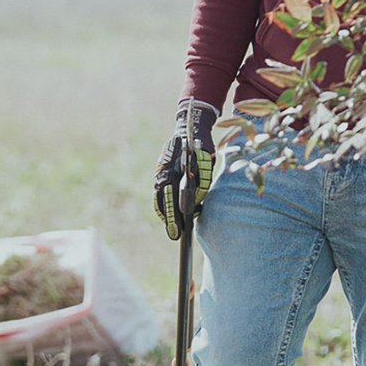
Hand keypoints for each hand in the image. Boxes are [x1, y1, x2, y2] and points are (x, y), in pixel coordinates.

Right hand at [154, 98, 216, 240]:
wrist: (191, 129)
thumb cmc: (201, 147)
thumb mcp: (205, 163)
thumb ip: (201, 183)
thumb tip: (196, 205)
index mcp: (171, 169)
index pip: (170, 198)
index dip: (173, 216)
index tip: (179, 232)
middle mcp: (162, 172)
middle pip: (163, 201)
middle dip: (169, 220)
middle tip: (176, 236)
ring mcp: (160, 172)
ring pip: (160, 198)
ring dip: (166, 214)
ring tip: (175, 230)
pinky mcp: (162, 173)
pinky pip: (161, 193)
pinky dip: (164, 205)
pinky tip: (171, 216)